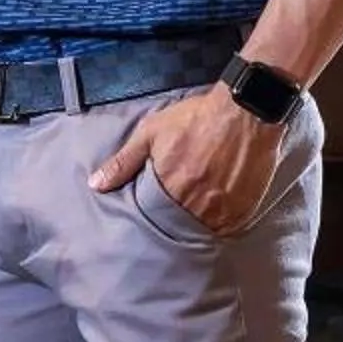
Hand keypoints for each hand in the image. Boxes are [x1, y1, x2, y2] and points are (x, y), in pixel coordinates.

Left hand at [88, 83, 283, 233]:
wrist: (244, 111)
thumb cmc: (195, 119)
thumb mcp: (151, 133)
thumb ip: (123, 162)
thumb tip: (96, 185)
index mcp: (171, 186)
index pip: (153, 219)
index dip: (150, 220)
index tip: (148, 218)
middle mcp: (198, 202)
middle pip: (180, 227)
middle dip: (173, 224)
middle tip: (170, 218)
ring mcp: (225, 207)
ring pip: (205, 229)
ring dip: (196, 225)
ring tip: (193, 215)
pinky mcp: (246, 207)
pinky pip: (230, 227)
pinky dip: (220, 224)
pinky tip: (215, 213)